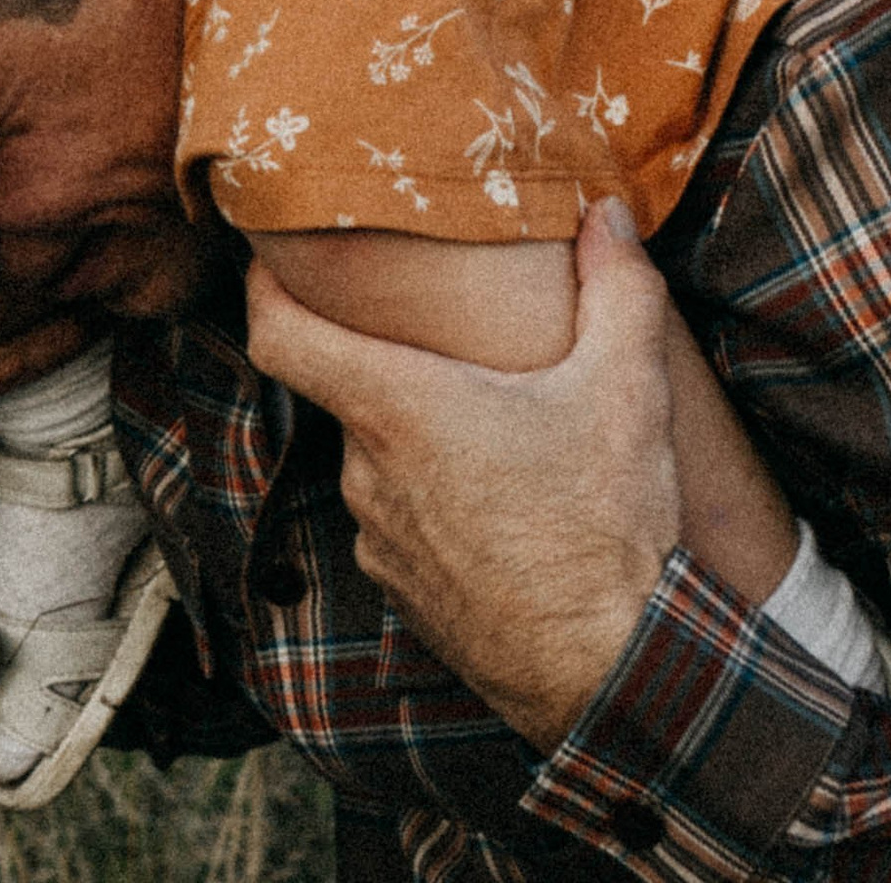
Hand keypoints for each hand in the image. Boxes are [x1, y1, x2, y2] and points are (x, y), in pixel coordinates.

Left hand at [245, 199, 679, 749]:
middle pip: (348, 393)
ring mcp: (380, 542)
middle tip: (449, 342)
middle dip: (391, 364)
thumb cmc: (604, 527)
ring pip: (380, 462)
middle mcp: (367, 474)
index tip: (269, 254)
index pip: (280, 335)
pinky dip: (434, 505)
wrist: (611, 677)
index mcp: (397, 408)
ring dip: (420, 440)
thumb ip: (619, 286)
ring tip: (491, 427)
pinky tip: (499, 505)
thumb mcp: (627, 390)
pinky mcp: (406, 597)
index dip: (262, 286)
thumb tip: (609, 214)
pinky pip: (401, 526)